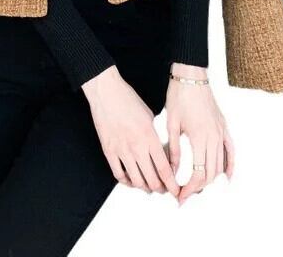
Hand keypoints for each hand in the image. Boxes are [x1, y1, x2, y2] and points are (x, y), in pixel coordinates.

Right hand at [82, 66, 179, 197]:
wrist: (106, 92)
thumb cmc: (127, 99)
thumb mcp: (150, 116)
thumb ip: (155, 135)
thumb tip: (159, 150)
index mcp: (150, 137)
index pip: (165, 169)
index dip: (172, 184)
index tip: (176, 190)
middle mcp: (137, 147)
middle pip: (152, 179)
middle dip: (161, 189)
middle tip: (164, 189)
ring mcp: (121, 150)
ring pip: (136, 181)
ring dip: (145, 188)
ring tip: (149, 187)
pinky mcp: (108, 151)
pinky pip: (118, 174)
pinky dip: (126, 182)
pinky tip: (131, 180)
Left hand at [165, 63, 234, 206]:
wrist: (191, 76)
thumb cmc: (178, 96)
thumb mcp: (171, 123)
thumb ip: (172, 149)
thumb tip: (171, 170)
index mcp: (199, 137)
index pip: (197, 173)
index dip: (189, 188)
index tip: (180, 196)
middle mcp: (214, 137)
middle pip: (210, 173)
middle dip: (198, 188)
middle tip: (185, 195)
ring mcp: (221, 132)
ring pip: (220, 165)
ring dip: (210, 179)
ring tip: (197, 186)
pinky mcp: (224, 127)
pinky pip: (231, 151)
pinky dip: (230, 166)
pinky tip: (226, 178)